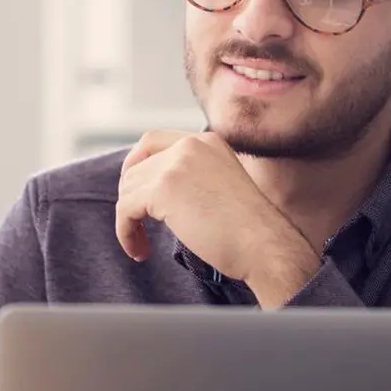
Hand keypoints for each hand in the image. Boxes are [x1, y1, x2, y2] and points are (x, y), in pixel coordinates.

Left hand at [117, 131, 320, 305]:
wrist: (264, 245)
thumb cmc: (250, 231)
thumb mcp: (221, 188)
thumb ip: (193, 179)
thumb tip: (154, 194)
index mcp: (207, 141)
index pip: (153, 140)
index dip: (136, 165)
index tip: (135, 193)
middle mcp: (191, 145)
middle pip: (136, 166)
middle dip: (130, 198)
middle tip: (137, 226)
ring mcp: (176, 164)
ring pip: (128, 189)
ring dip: (128, 220)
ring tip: (141, 245)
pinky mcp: (164, 188)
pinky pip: (125, 209)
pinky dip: (125, 232)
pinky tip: (140, 250)